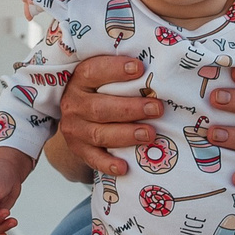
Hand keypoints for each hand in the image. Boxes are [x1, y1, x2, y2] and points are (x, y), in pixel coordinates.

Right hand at [53, 54, 157, 177]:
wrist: (78, 119)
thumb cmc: (101, 92)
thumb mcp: (103, 77)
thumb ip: (124, 72)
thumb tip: (160, 67)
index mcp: (79, 80)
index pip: (93, 71)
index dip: (115, 69)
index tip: (140, 69)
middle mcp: (73, 104)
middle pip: (100, 108)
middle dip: (130, 109)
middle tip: (157, 109)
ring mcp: (75, 129)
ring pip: (98, 133)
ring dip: (126, 134)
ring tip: (150, 134)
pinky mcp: (79, 150)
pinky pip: (93, 159)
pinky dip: (108, 164)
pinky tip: (125, 167)